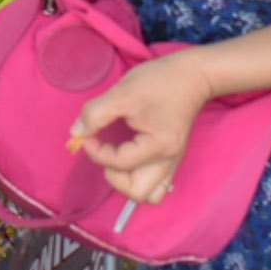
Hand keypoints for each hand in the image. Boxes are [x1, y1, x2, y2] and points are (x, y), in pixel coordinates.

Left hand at [68, 49, 212, 204]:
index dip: (96, 151)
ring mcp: (173, 161)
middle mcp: (169, 160)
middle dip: (114, 176)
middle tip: (106, 151)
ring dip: (129, 182)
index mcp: (159, 147)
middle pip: (138, 193)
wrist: (193, 75)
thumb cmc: (160, 81)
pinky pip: (157, 183)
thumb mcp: (123, 93)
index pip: (119, 163)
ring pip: (151, 194)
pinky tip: (129, 155)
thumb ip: (96, 114)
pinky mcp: (172, 156)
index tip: (88, 133)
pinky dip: (139, 177)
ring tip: (118, 157)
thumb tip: (77, 133)